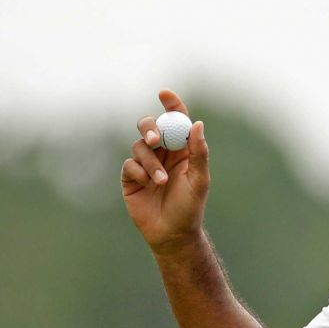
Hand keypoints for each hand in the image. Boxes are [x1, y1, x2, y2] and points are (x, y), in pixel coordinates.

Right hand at [121, 90, 209, 253]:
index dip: (171, 104)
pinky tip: (149, 186)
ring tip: (160, 181)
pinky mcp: (131, 177)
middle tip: (154, 138)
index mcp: (182, 149)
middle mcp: (163, 153)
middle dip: (150, 128)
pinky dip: (139, 172)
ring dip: (150, 162)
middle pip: (150, 126)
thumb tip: (197, 123)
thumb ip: (198, 152)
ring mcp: (146, 164)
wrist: (172, 233)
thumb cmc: (190, 207)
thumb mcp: (199, 179)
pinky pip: (129, 164)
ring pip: (139, 146)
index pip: (176, 119)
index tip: (164, 93)